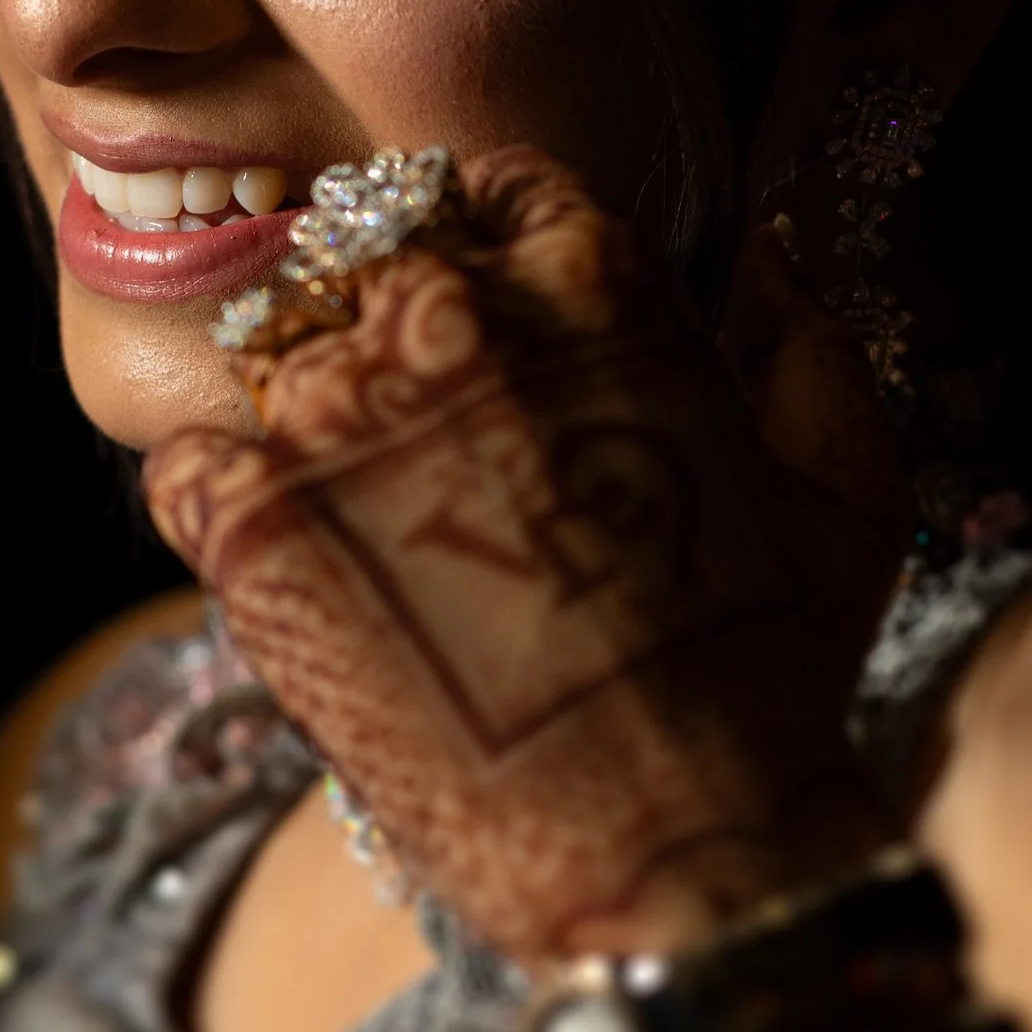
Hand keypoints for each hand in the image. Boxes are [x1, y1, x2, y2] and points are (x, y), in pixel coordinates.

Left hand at [144, 151, 911, 968]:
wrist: (671, 850)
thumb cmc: (773, 679)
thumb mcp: (848, 490)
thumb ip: (809, 343)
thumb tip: (772, 255)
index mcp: (599, 280)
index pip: (490, 181)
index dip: (482, 249)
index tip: (486, 321)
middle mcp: (455, 317)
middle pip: (366, 247)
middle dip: (386, 320)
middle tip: (415, 430)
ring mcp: (340, 416)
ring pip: (270, 340)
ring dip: (304, 405)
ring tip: (360, 508)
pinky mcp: (251, 526)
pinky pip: (184, 458)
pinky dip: (218, 496)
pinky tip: (290, 561)